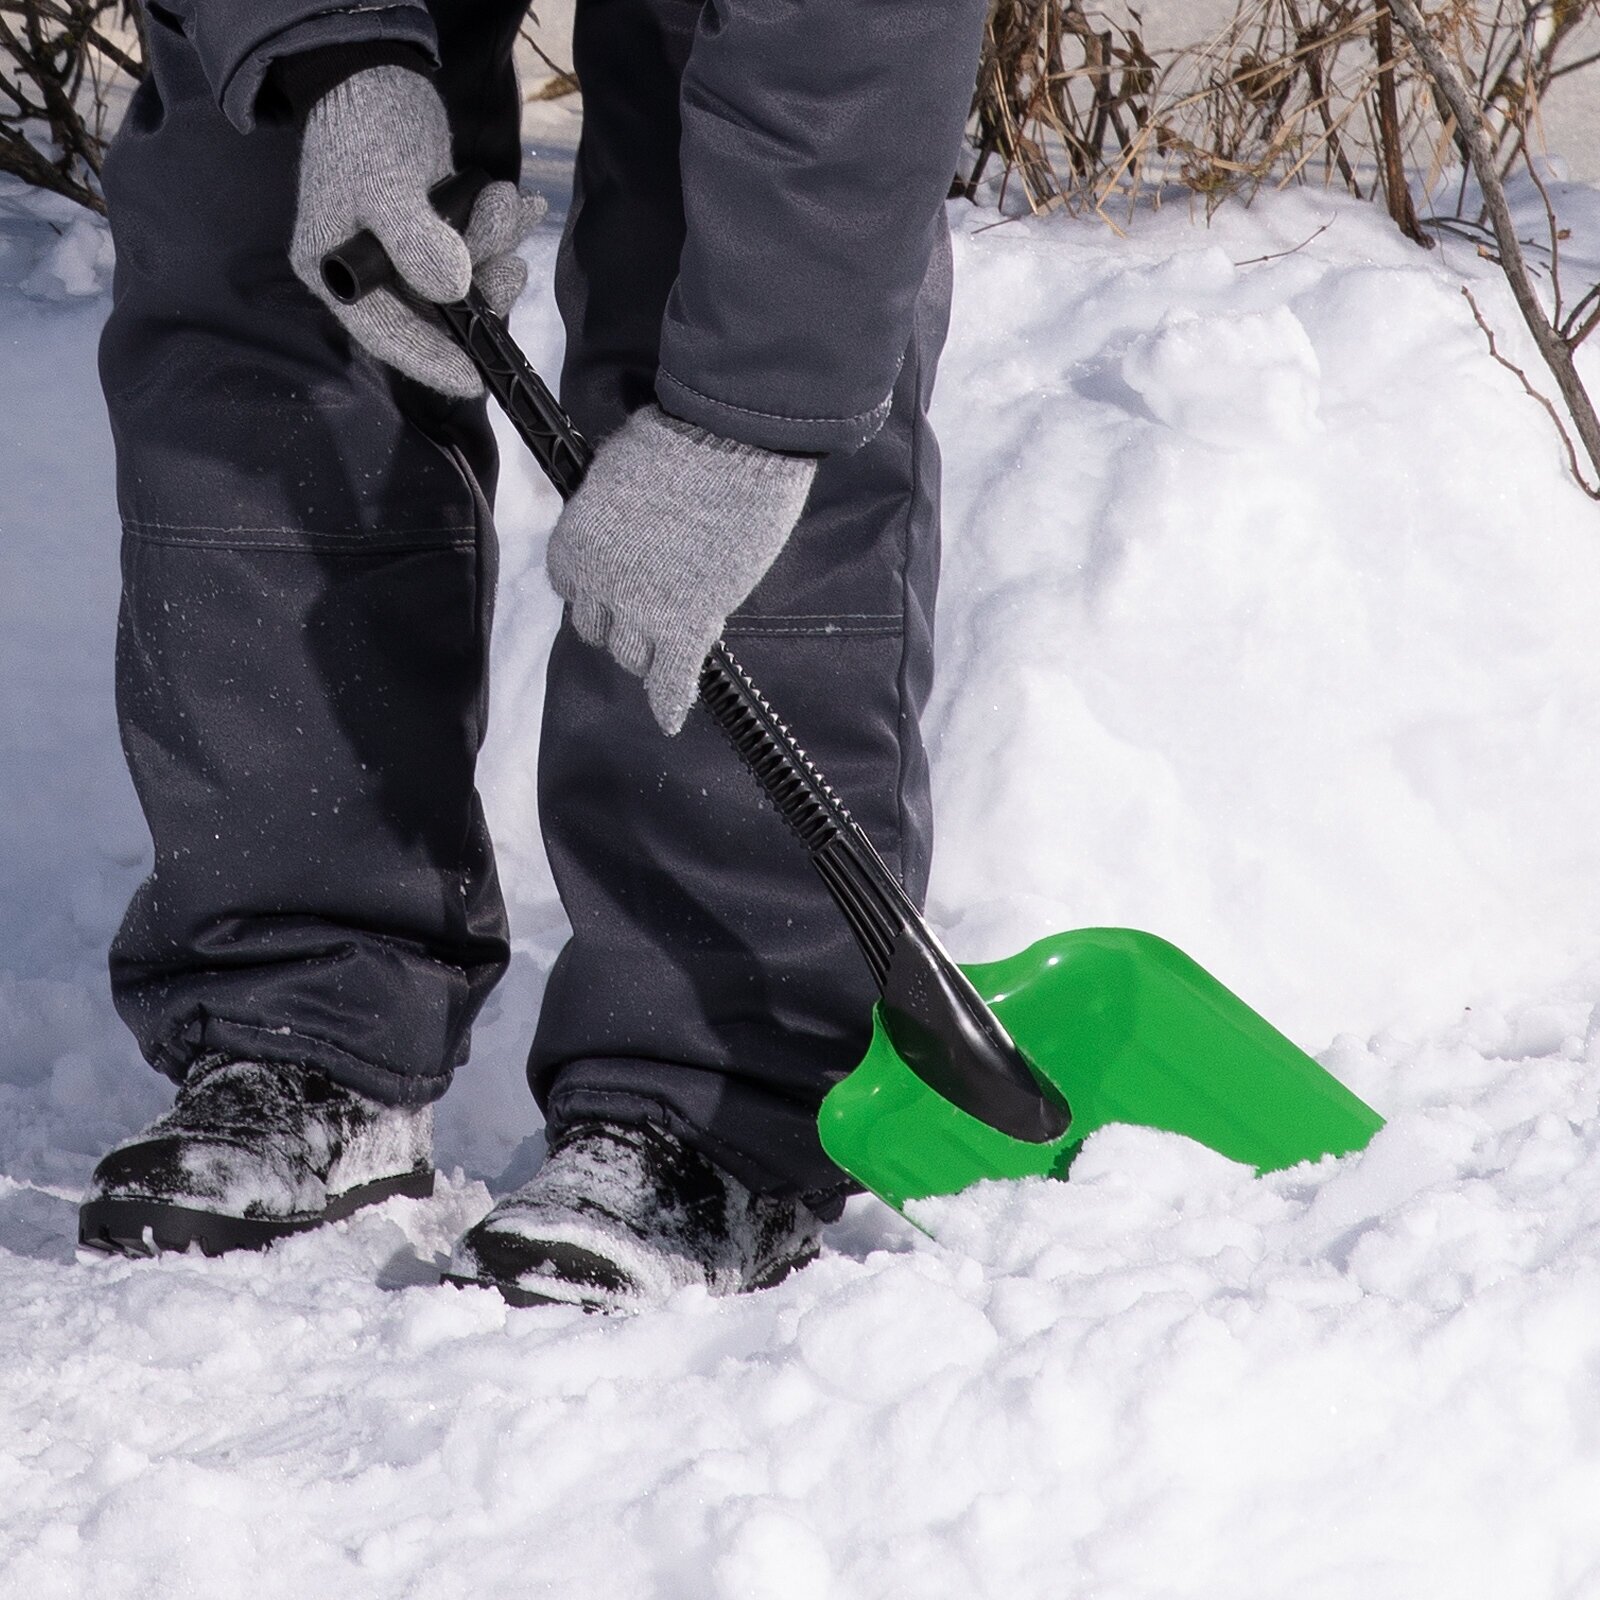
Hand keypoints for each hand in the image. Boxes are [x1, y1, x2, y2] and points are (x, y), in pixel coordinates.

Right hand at [289, 65, 543, 396]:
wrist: (374, 72)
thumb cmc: (365, 127)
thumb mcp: (385, 184)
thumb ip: (415, 240)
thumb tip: (452, 290)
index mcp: (338, 272)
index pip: (386, 334)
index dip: (432, 360)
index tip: (476, 380)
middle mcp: (371, 275)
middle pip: (435, 315)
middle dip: (482, 290)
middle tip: (510, 262)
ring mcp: (404, 258)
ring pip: (464, 283)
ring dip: (496, 248)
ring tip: (505, 204)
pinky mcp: (434, 237)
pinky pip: (475, 252)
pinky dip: (501, 231)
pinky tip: (519, 206)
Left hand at [546, 406, 818, 734]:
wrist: (728, 444)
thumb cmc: (676, 439)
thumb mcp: (619, 470)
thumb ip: (616, 510)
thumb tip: (629, 521)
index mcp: (574, 541)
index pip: (570, 586)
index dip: (593, 586)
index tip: (613, 582)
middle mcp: (598, 583)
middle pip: (597, 629)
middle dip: (617, 622)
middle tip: (647, 612)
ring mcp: (642, 609)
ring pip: (631, 656)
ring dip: (646, 652)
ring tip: (666, 646)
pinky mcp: (688, 625)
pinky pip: (673, 677)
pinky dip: (671, 700)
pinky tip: (671, 718)